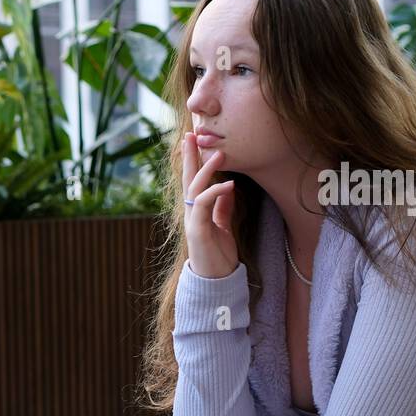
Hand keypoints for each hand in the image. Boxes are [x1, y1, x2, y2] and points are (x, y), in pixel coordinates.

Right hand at [182, 132, 239, 278]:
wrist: (215, 281)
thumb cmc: (219, 255)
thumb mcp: (223, 226)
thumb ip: (222, 207)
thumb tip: (227, 187)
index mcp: (197, 211)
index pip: (192, 180)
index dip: (192, 160)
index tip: (193, 140)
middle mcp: (191, 213)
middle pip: (188, 180)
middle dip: (189, 157)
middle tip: (192, 135)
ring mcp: (193, 222)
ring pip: (195, 190)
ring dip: (206, 171)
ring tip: (219, 154)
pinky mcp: (198, 231)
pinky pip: (204, 207)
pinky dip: (216, 193)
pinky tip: (228, 184)